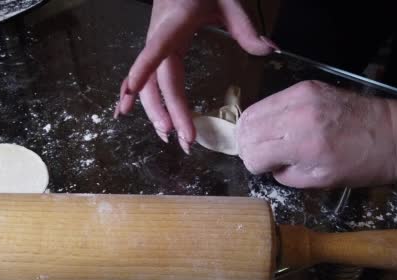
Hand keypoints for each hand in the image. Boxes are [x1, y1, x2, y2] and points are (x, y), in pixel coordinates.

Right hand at [116, 0, 275, 153]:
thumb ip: (245, 26)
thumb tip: (269, 50)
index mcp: (174, 23)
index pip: (156, 49)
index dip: (143, 69)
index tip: (132, 91)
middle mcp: (158, 36)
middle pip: (157, 79)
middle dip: (167, 111)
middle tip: (183, 139)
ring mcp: (154, 44)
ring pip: (148, 83)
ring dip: (155, 111)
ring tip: (169, 136)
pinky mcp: (157, 48)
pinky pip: (145, 76)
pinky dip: (137, 96)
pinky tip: (127, 113)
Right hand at [236, 81, 396, 187]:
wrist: (395, 133)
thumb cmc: (362, 166)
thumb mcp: (320, 182)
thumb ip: (285, 174)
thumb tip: (266, 163)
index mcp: (304, 145)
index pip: (253, 153)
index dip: (255, 165)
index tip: (266, 169)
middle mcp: (298, 115)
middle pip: (247, 128)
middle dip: (248, 145)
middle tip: (262, 155)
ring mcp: (301, 96)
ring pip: (254, 111)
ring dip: (254, 129)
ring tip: (268, 141)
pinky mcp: (306, 85)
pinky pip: (271, 100)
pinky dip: (268, 115)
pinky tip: (281, 126)